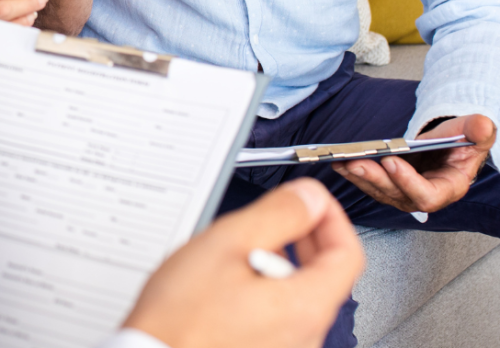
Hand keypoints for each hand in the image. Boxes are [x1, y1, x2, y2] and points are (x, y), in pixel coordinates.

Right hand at [124, 179, 363, 347]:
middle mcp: (305, 336)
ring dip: (280, 261)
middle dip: (304, 236)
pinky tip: (230, 280)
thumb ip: (278, 214)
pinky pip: (280, 314)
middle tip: (276, 215)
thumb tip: (309, 198)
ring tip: (240, 248)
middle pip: (326, 274)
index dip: (330, 216)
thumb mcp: (229, 243)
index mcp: (305, 306)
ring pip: (300, 293)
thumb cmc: (183, 316)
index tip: (308, 199)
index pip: (348, 253)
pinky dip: (266, 287)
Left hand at [333, 114, 495, 213]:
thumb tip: (481, 126)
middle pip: (398, 195)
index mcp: (448, 186)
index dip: (409, 182)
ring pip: (380, 191)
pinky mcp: (391, 185)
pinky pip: (372, 184)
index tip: (392, 162)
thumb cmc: (461, 141)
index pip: (428, 195)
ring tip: (342, 162)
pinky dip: (355, 174)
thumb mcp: (472, 132)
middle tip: (356, 163)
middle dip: (376, 179)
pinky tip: (339, 162)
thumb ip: (475, 130)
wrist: (450, 143)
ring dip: (360, 178)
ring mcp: (406, 191)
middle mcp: (425, 194)